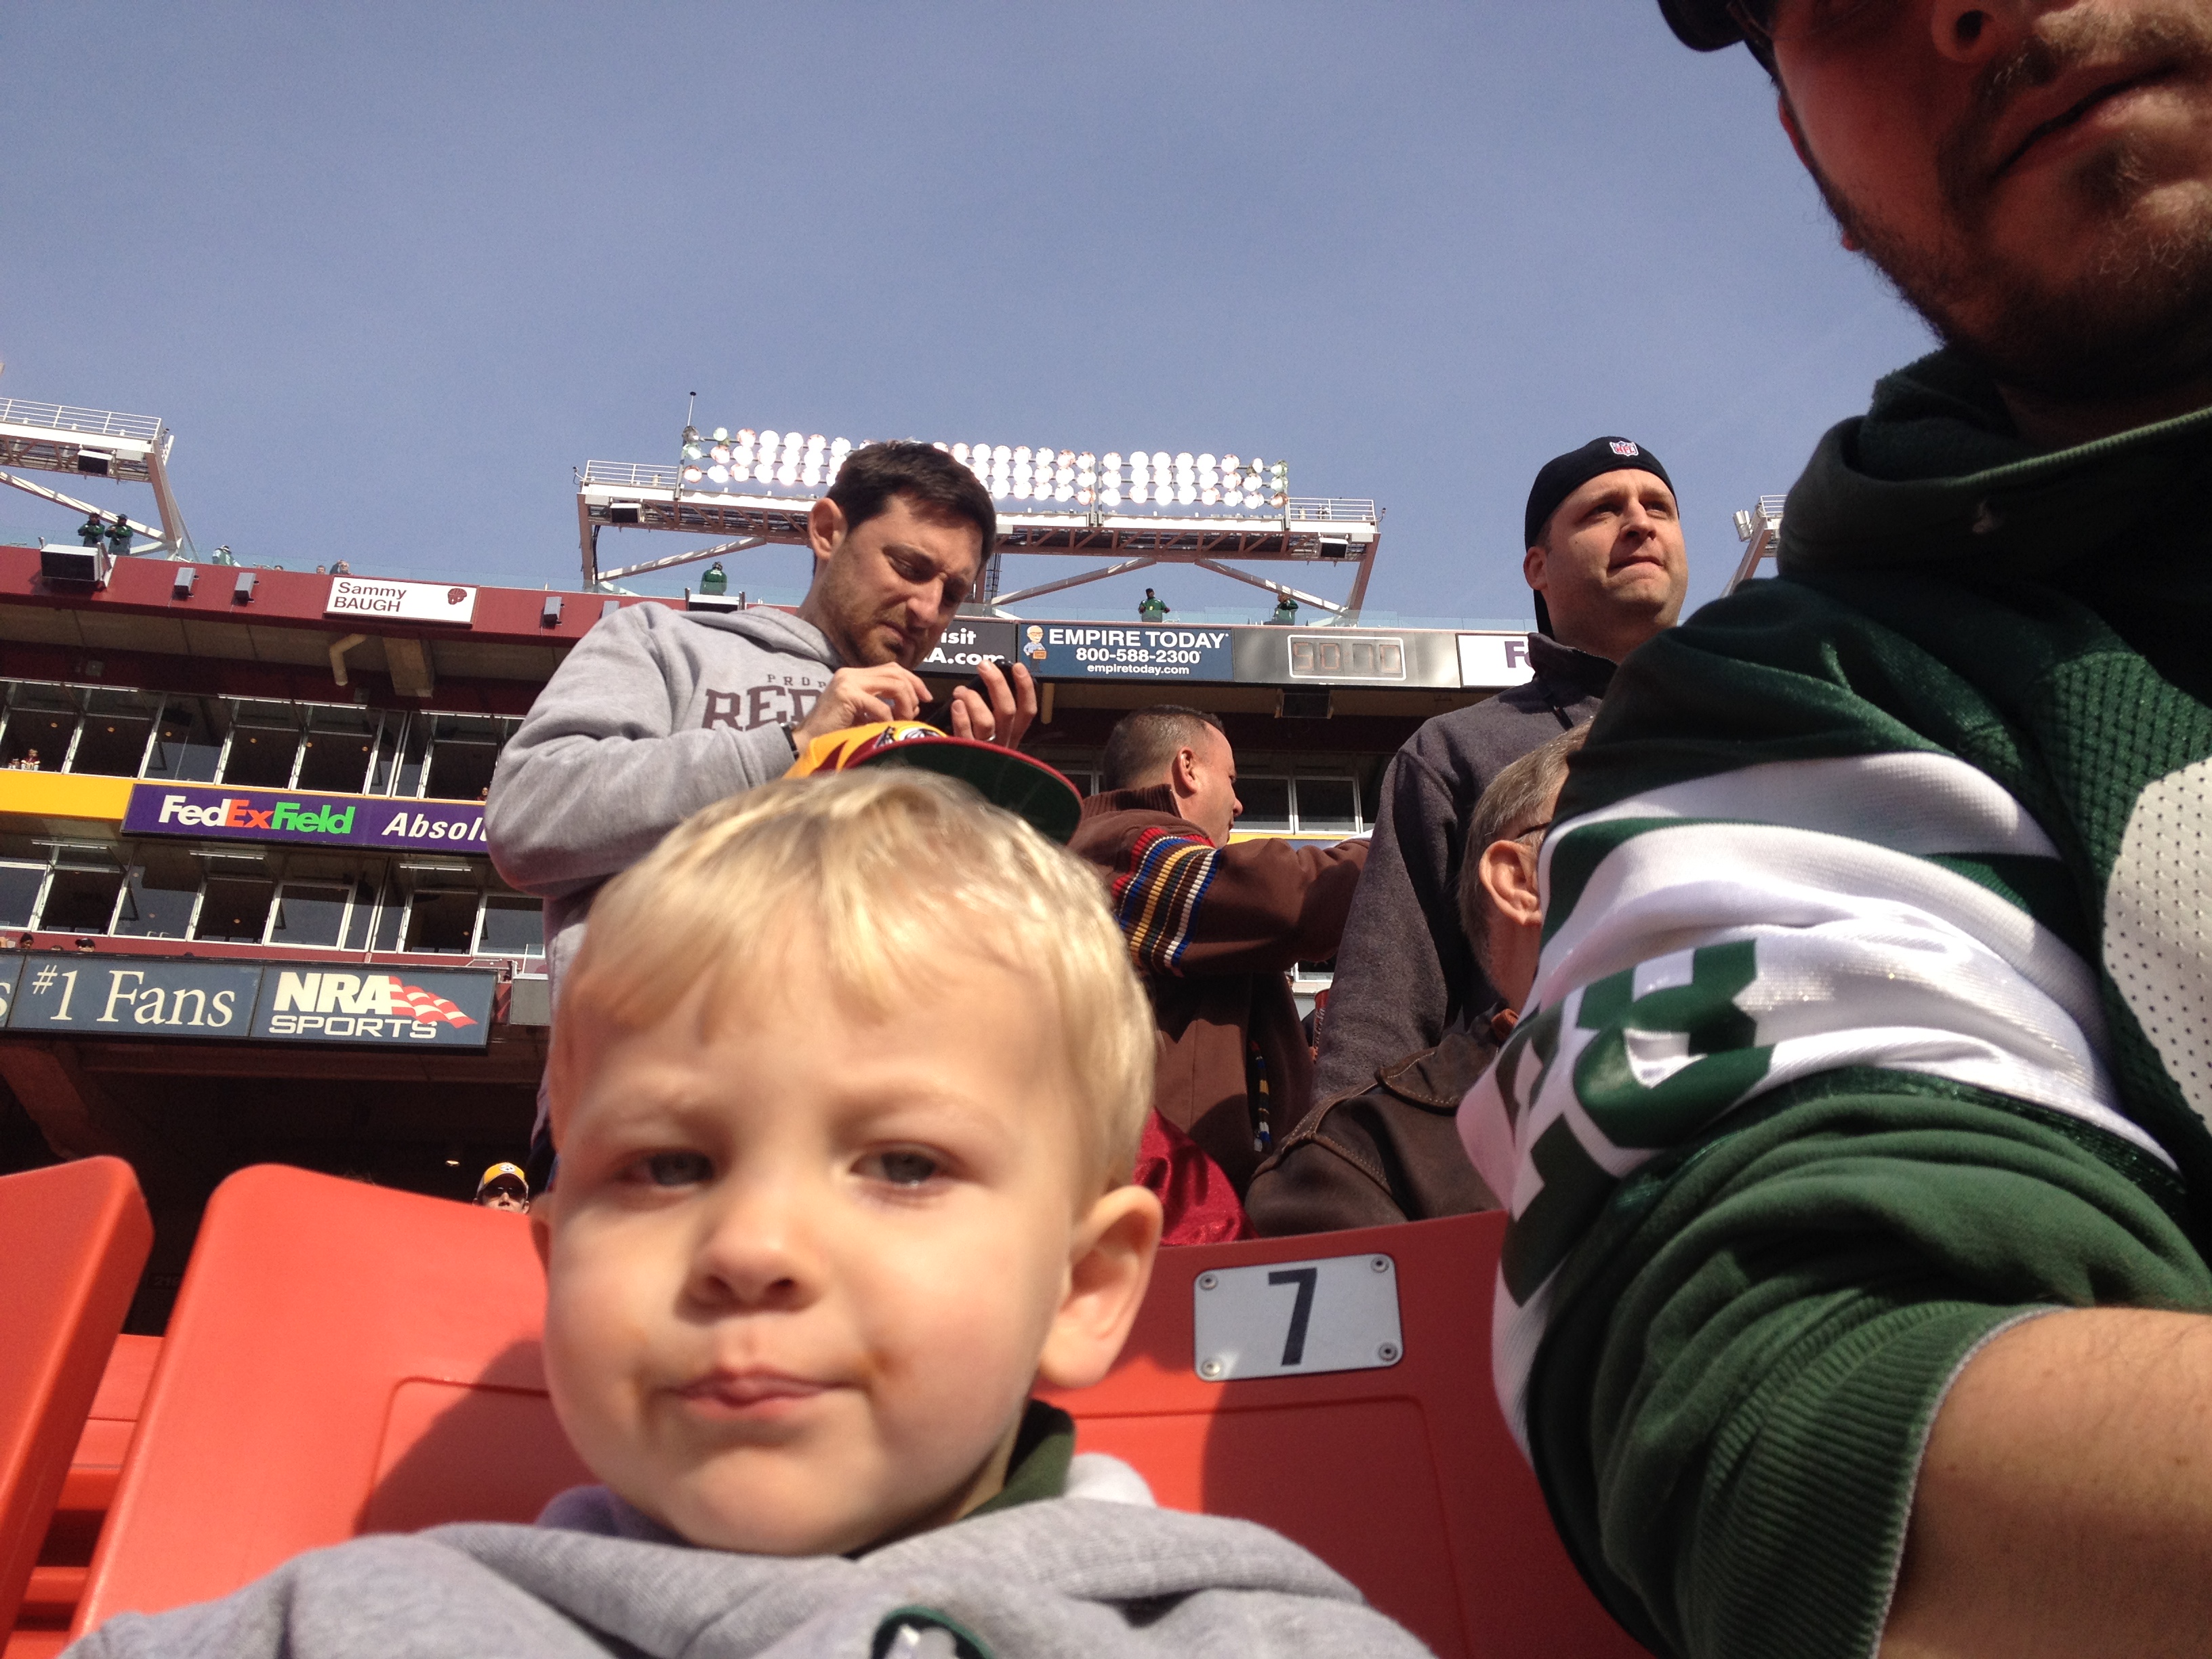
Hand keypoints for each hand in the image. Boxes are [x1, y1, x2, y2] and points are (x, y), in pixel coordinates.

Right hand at [792, 663, 929, 743]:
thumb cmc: (835, 732)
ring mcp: (848, 681)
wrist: (807, 741)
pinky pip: (880, 705)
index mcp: (855, 675)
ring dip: (905, 703)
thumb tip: (913, 705)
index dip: (913, 681)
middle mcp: (851, 673)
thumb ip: (882, 702)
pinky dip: (888, 717)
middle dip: (914, 690)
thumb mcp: (862, 713)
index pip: (892, 668)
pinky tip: (884, 727)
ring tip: (904, 719)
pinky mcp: (846, 695)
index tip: (925, 698)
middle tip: (917, 710)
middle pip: (896, 672)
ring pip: (893, 684)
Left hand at [947, 659, 1037, 748]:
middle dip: (997, 683)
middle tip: (984, 666)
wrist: (957, 791)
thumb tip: (986, 682)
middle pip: (1008, 711)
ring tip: (960, 691)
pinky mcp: (966, 757)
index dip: (1025, 688)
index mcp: (1012, 736)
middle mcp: (1003, 743)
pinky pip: (966, 735)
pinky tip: (955, 706)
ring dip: (974, 700)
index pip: (1027, 711)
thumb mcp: (989, 732)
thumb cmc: (970, 750)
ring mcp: (986, 752)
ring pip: (988, 722)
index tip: (1017, 667)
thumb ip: (991, 711)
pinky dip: (961, 717)